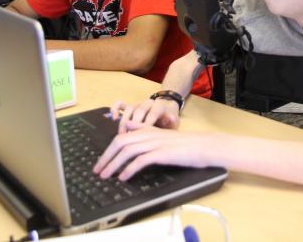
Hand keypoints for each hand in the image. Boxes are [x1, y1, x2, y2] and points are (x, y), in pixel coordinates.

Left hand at [93, 122, 218, 180]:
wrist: (204, 146)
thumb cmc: (185, 144)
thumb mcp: (162, 134)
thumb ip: (144, 129)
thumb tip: (128, 126)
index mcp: (147, 130)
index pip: (121, 137)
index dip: (108, 150)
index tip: (100, 163)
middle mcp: (149, 134)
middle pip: (120, 142)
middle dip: (106, 157)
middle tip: (97, 171)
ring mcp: (156, 143)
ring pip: (128, 150)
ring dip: (114, 164)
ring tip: (106, 176)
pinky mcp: (162, 153)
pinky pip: (141, 160)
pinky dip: (130, 169)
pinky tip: (124, 177)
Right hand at [110, 98, 180, 132]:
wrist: (167, 110)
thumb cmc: (169, 121)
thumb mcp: (174, 123)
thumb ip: (172, 122)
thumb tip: (170, 118)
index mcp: (159, 106)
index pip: (152, 114)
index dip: (146, 125)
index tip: (142, 138)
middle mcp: (147, 103)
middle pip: (138, 110)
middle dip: (133, 125)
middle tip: (130, 139)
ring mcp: (137, 104)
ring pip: (128, 108)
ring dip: (124, 122)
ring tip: (122, 135)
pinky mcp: (130, 106)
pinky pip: (120, 104)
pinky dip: (115, 109)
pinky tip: (113, 118)